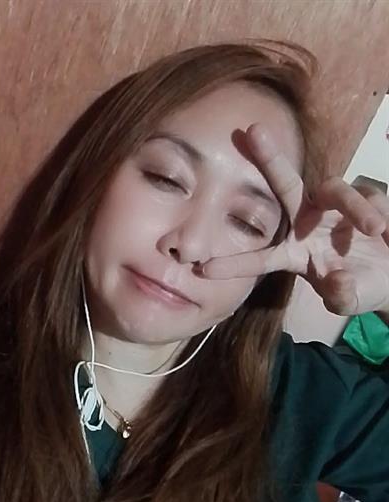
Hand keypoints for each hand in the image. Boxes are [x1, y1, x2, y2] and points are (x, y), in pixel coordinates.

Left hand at [203, 124, 388, 315]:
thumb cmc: (361, 286)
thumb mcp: (350, 298)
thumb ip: (342, 296)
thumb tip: (337, 283)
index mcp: (294, 253)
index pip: (260, 258)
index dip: (234, 264)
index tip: (203, 269)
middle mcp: (307, 223)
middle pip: (286, 186)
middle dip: (270, 158)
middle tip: (251, 130)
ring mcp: (334, 208)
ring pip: (337, 191)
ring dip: (357, 208)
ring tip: (376, 230)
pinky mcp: (364, 198)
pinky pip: (369, 197)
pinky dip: (379, 213)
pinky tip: (387, 232)